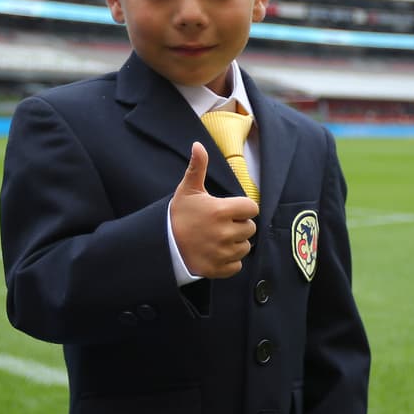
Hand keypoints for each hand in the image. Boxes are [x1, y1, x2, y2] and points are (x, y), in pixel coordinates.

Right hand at [170, 142, 258, 278]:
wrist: (162, 245)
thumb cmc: (178, 215)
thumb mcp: (187, 190)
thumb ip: (197, 167)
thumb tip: (198, 144)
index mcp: (221, 211)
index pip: (251, 208)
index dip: (242, 208)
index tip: (230, 210)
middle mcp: (225, 233)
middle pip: (250, 228)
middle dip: (239, 225)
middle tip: (222, 225)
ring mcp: (222, 253)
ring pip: (245, 247)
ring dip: (236, 243)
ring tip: (218, 238)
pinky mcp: (219, 269)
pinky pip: (237, 265)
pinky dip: (230, 261)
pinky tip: (217, 252)